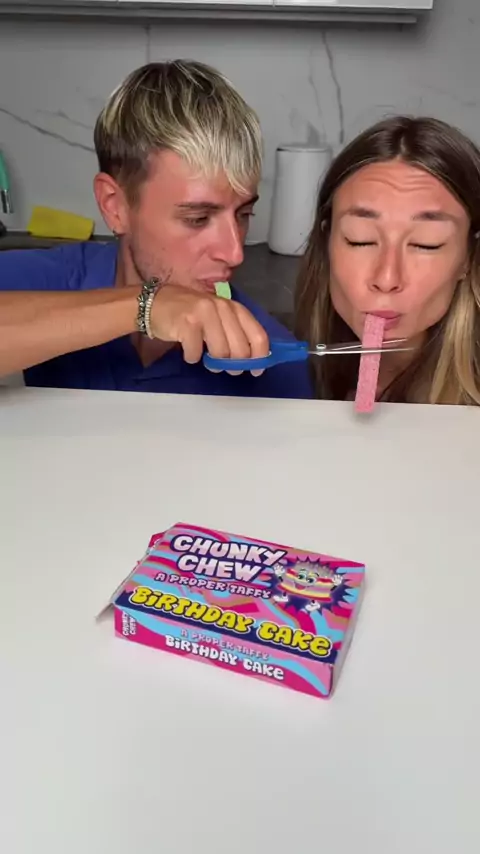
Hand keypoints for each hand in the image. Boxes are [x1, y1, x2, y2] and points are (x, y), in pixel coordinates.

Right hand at [149, 285, 268, 373]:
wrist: (154, 303)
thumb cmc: (189, 313)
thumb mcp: (217, 316)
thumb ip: (234, 332)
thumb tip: (251, 359)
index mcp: (234, 307)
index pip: (258, 335)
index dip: (260, 357)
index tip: (256, 371)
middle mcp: (222, 307)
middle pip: (240, 350)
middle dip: (234, 365)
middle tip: (225, 368)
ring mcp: (204, 314)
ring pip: (220, 353)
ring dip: (213, 363)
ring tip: (205, 358)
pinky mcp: (187, 323)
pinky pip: (196, 354)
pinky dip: (192, 357)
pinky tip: (188, 350)